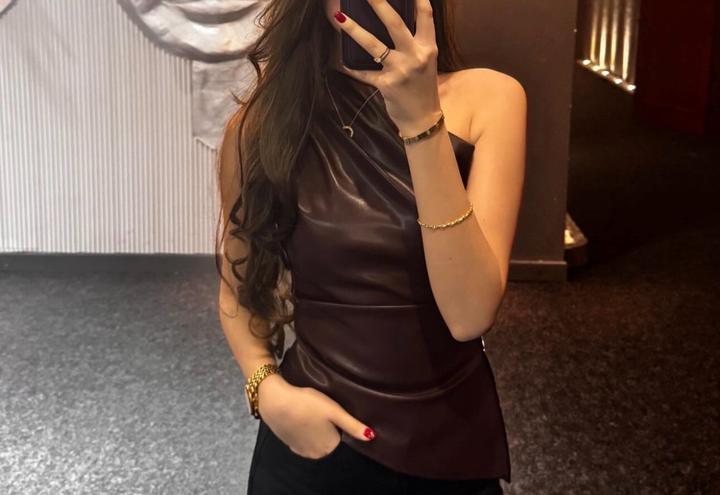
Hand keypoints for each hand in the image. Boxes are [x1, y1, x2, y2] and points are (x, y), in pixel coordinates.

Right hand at [257, 373, 375, 458]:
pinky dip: (302, 430)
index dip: (334, 420)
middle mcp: (316, 454)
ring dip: (313, 428)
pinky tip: (299, 418)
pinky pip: (302, 438)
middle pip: (327, 437)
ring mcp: (301, 451)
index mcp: (329, 447)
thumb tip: (371, 436)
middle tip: (318, 410)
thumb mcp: (335, 411)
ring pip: (314, 438)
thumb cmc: (308, 404)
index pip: (340, 433)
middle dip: (325, 426)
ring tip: (308, 412)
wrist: (277, 402)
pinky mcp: (289, 445)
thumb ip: (353, 425)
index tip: (328, 410)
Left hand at [333, 0, 442, 136]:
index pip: (426, 17)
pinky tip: (340, 61)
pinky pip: (364, 73)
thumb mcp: (426, 62)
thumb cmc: (422, 88)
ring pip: (373, 45)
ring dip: (354, 30)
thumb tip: (393, 23)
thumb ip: (414, 43)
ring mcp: (400, 71)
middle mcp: (416, 56)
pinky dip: (351, 67)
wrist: (423, 119)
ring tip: (339, 17)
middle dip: (379, 4)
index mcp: (428, 48)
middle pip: (395, 24)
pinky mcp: (386, 85)